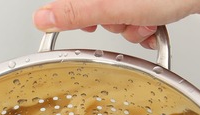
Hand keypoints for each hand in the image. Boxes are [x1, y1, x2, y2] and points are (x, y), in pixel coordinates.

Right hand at [33, 0, 199, 48]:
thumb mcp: (114, 5)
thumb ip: (77, 12)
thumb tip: (43, 18)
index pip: (76, 1)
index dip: (78, 14)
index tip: (89, 22)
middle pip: (99, 6)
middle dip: (113, 21)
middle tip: (126, 22)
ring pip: (122, 12)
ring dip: (132, 26)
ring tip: (146, 25)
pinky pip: (141, 13)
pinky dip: (147, 25)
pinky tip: (156, 28)